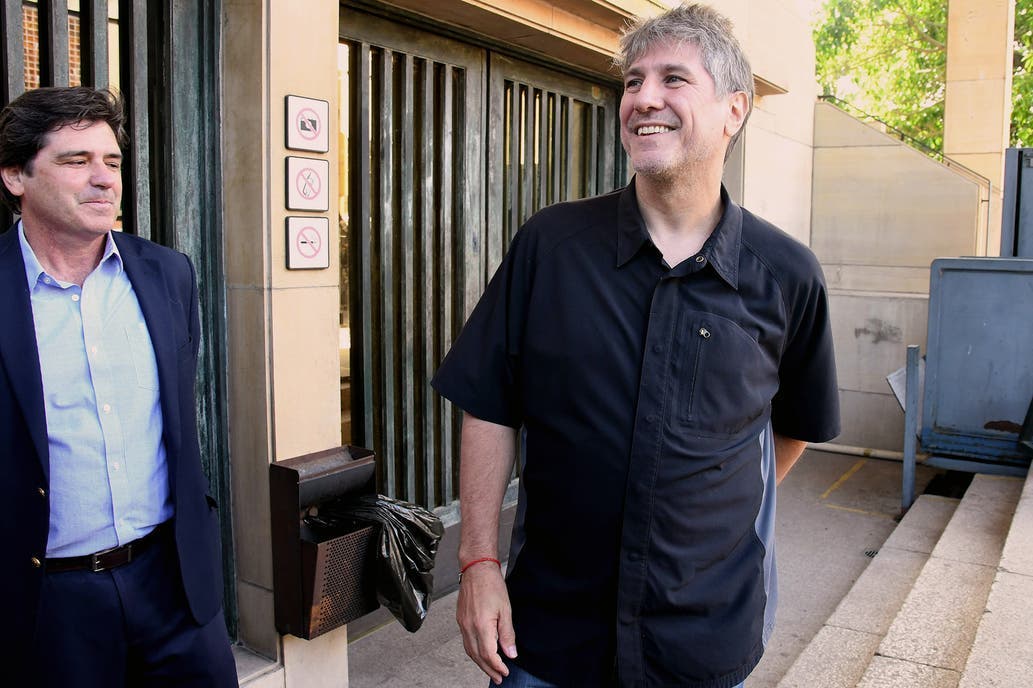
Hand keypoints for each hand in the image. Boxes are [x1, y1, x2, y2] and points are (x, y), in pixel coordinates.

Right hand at [456, 562, 516, 684]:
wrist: (476, 569)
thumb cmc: (491, 585)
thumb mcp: (506, 610)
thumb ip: (507, 634)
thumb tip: (510, 653)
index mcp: (481, 625)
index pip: (488, 655)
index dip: (497, 666)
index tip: (505, 672)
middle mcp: (469, 627)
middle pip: (477, 656)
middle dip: (488, 669)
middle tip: (498, 677)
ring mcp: (462, 623)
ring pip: (469, 650)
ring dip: (480, 663)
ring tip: (490, 669)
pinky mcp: (460, 619)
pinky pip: (465, 641)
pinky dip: (473, 651)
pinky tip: (480, 652)